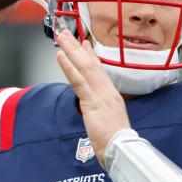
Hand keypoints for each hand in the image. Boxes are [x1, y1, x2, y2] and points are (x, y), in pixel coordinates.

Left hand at [55, 29, 130, 167]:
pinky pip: (78, 81)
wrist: (121, 149)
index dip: (90, 55)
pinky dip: (68, 67)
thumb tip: (97, 110)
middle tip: (66, 33)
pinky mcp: (92, 102)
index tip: (83, 42)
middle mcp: (107, 90)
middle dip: (76, 47)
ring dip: (70, 50)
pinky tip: (60, 56)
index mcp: (112, 95)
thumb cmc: (116, 141)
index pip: (100, 70)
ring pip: (84, 67)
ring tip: (61, 37)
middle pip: (90, 63)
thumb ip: (103, 112)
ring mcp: (100, 94)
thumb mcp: (110, 121)